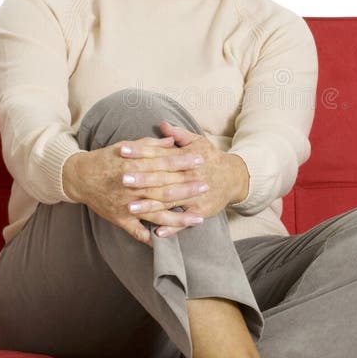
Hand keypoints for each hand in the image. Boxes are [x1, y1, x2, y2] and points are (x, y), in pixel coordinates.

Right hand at [61, 134, 210, 245]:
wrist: (79, 177)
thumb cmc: (106, 159)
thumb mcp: (127, 146)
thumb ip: (151, 145)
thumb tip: (173, 141)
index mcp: (134, 165)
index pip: (163, 163)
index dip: (183, 161)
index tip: (200, 159)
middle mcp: (131, 186)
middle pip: (164, 188)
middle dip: (186, 187)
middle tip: (206, 185)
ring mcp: (126, 204)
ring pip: (156, 213)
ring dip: (178, 217)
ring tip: (198, 218)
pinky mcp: (120, 218)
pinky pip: (137, 231)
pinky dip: (151, 238)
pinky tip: (167, 241)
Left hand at [129, 120, 248, 237]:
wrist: (235, 177)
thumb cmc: (212, 158)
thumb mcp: (197, 142)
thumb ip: (178, 134)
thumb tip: (162, 124)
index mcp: (185, 158)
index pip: (159, 153)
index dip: (140, 152)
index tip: (122, 150)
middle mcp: (189, 176)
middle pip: (162, 177)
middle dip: (142, 179)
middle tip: (121, 179)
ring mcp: (195, 195)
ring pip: (169, 200)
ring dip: (150, 205)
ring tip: (130, 207)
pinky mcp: (200, 210)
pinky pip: (184, 221)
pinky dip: (171, 228)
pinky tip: (156, 233)